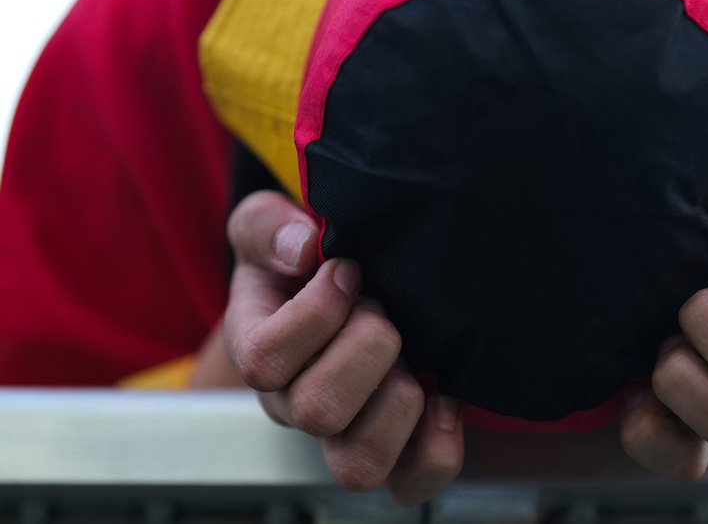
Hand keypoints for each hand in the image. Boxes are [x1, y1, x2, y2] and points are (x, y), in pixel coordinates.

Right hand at [222, 191, 463, 504]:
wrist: (349, 285)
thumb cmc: (306, 261)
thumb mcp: (272, 225)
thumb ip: (270, 226)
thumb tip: (301, 250)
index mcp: (260, 348)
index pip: (265, 360)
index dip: (316, 314)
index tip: (347, 270)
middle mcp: (295, 403)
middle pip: (317, 412)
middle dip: (369, 346)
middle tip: (383, 309)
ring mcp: (345, 434)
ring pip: (359, 465)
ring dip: (400, 401)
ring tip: (414, 357)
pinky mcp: (396, 452)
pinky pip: (413, 484)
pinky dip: (438, 446)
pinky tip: (445, 396)